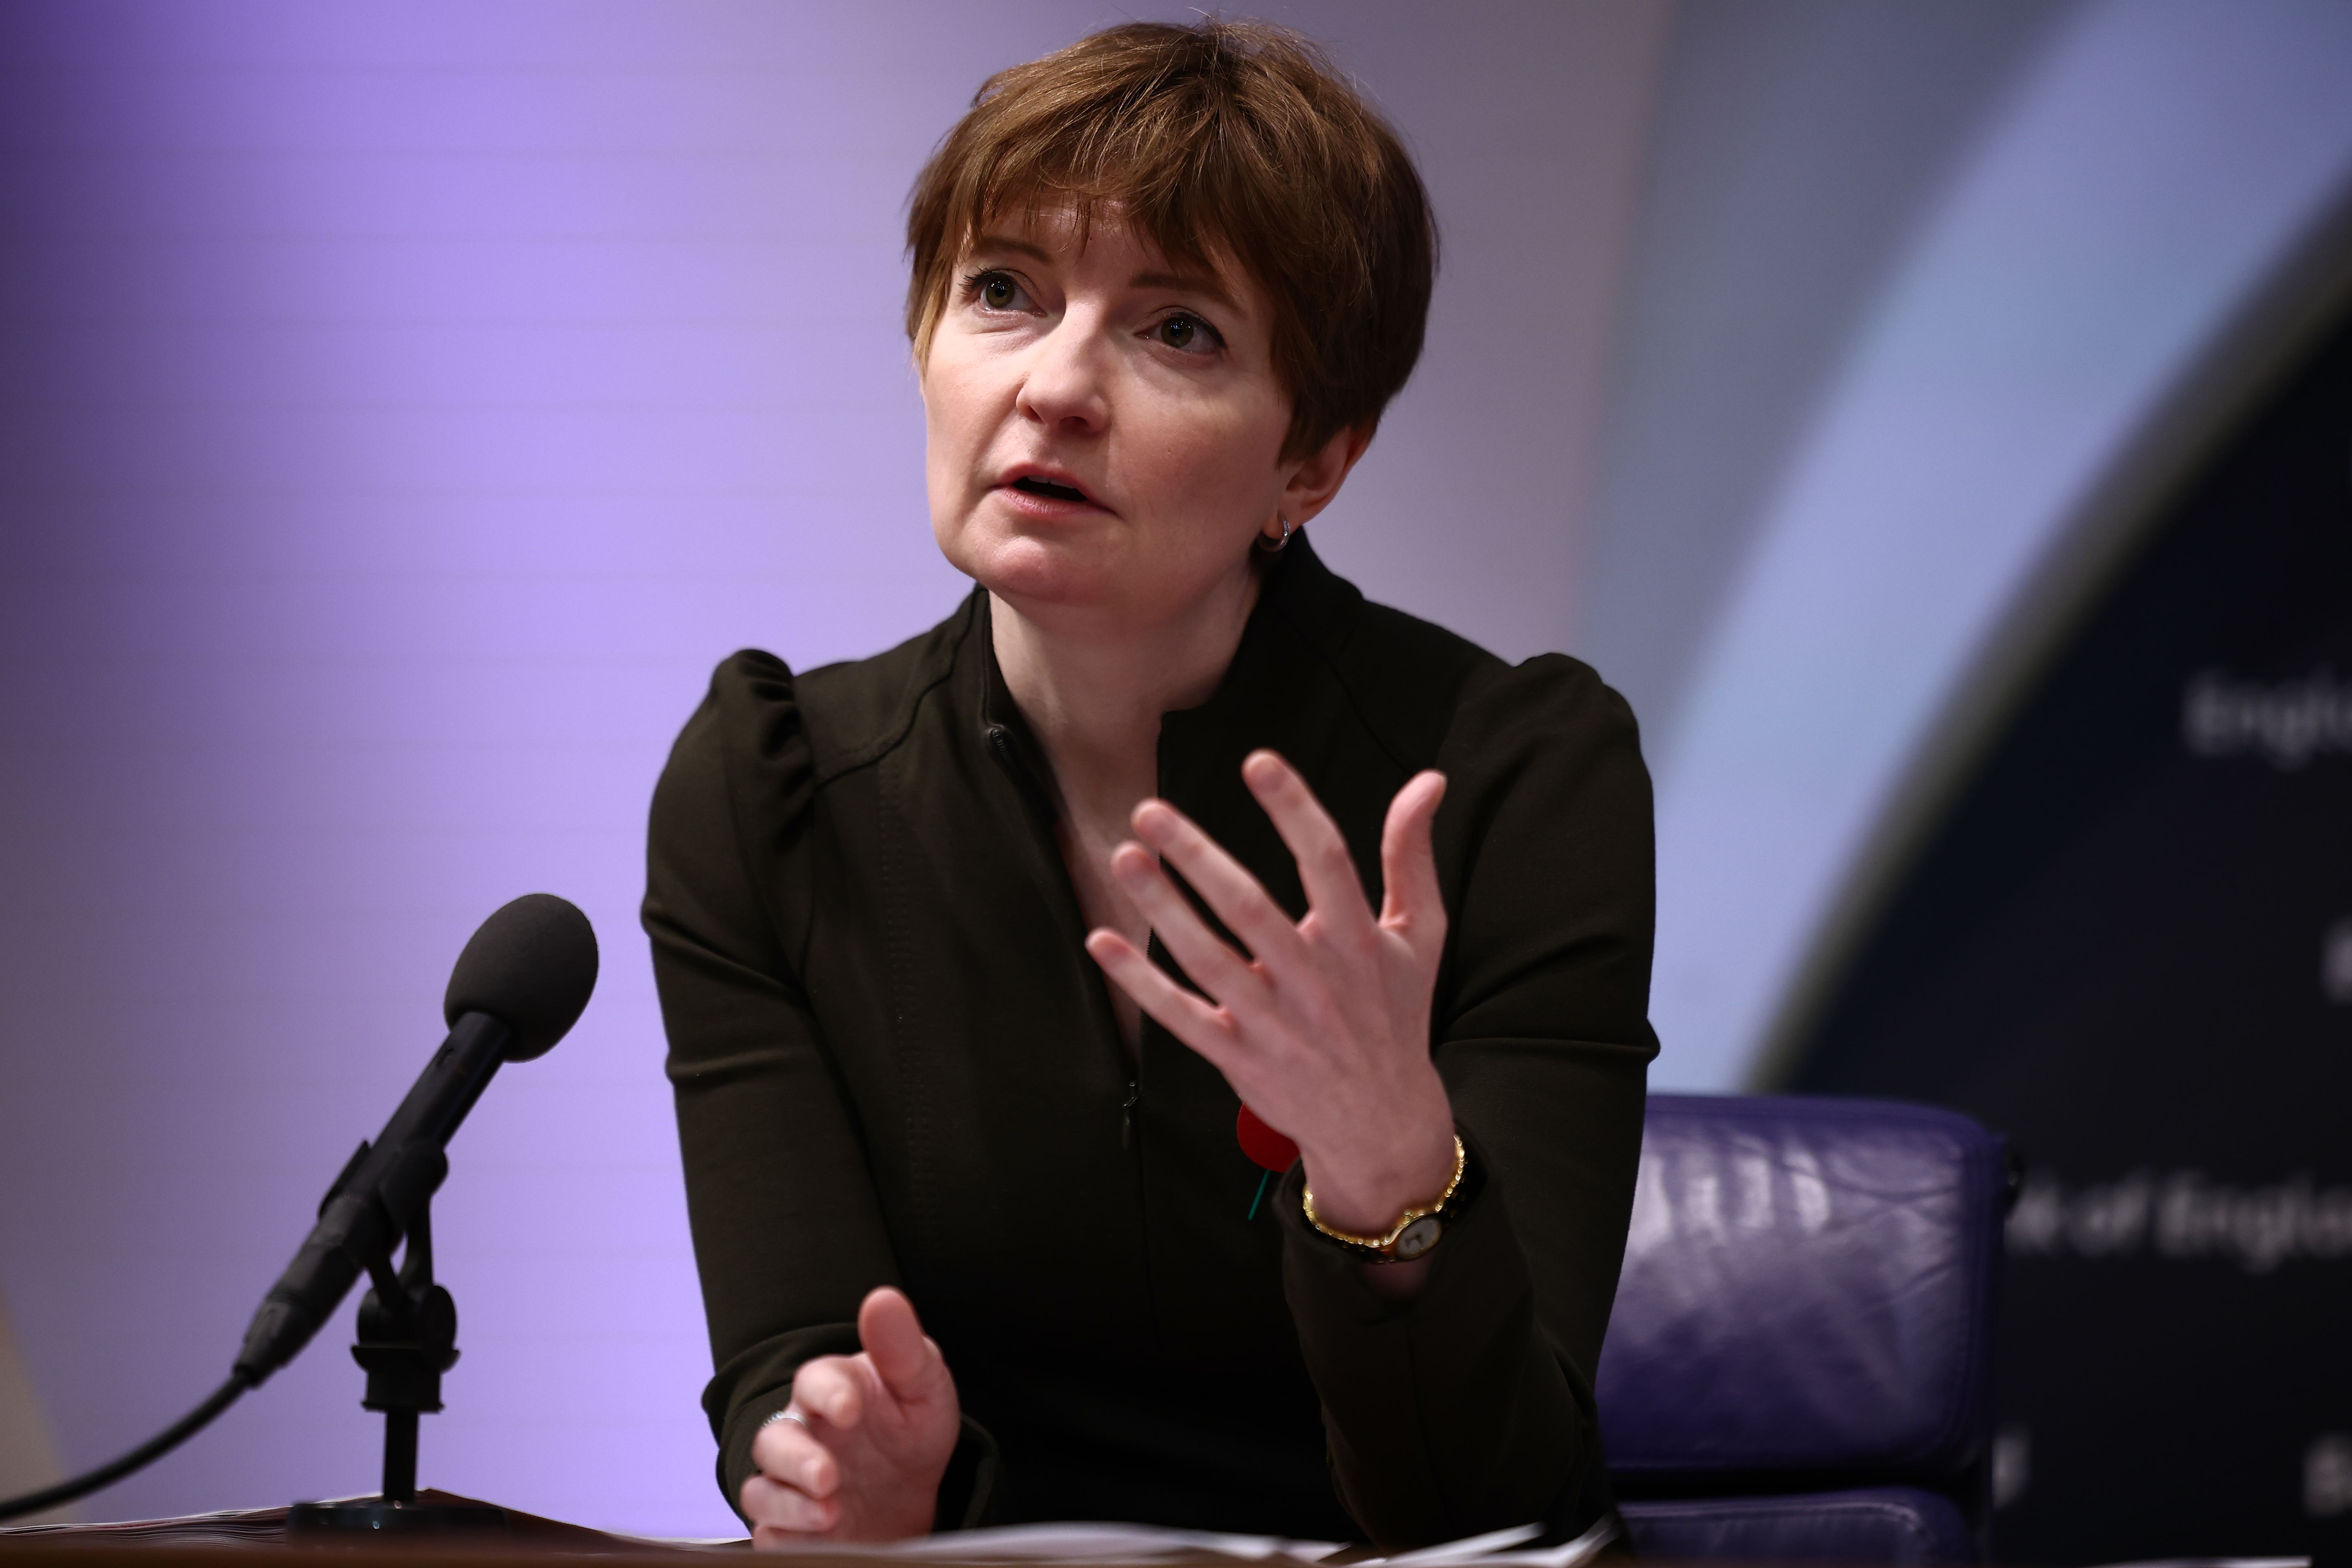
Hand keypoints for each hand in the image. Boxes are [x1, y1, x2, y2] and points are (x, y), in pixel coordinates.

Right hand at [742, 1287, 960, 1546]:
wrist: (910, 1493)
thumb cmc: (909, 1427)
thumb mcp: (922, 1387)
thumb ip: (902, 1347)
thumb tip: (883, 1298)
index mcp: (832, 1390)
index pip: (814, 1381)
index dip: (827, 1393)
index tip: (850, 1408)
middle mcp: (803, 1434)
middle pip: (774, 1441)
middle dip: (797, 1459)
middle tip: (829, 1476)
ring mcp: (790, 1483)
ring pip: (762, 1491)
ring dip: (789, 1505)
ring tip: (831, 1514)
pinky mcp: (789, 1526)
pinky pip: (770, 1534)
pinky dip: (788, 1538)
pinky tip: (822, 1539)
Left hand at [1083, 751, 1456, 1238]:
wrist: (1381, 1122)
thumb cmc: (1396, 1014)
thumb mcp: (1421, 935)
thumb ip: (1413, 855)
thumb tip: (1428, 780)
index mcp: (1359, 943)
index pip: (1327, 863)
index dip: (1294, 810)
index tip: (1258, 762)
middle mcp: (1313, 982)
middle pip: (1250, 909)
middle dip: (1198, 857)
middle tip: (1152, 811)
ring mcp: (1271, 1023)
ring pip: (1207, 960)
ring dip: (1162, 908)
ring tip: (1125, 857)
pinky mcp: (1237, 1057)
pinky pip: (1180, 1016)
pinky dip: (1139, 981)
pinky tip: (1102, 941)